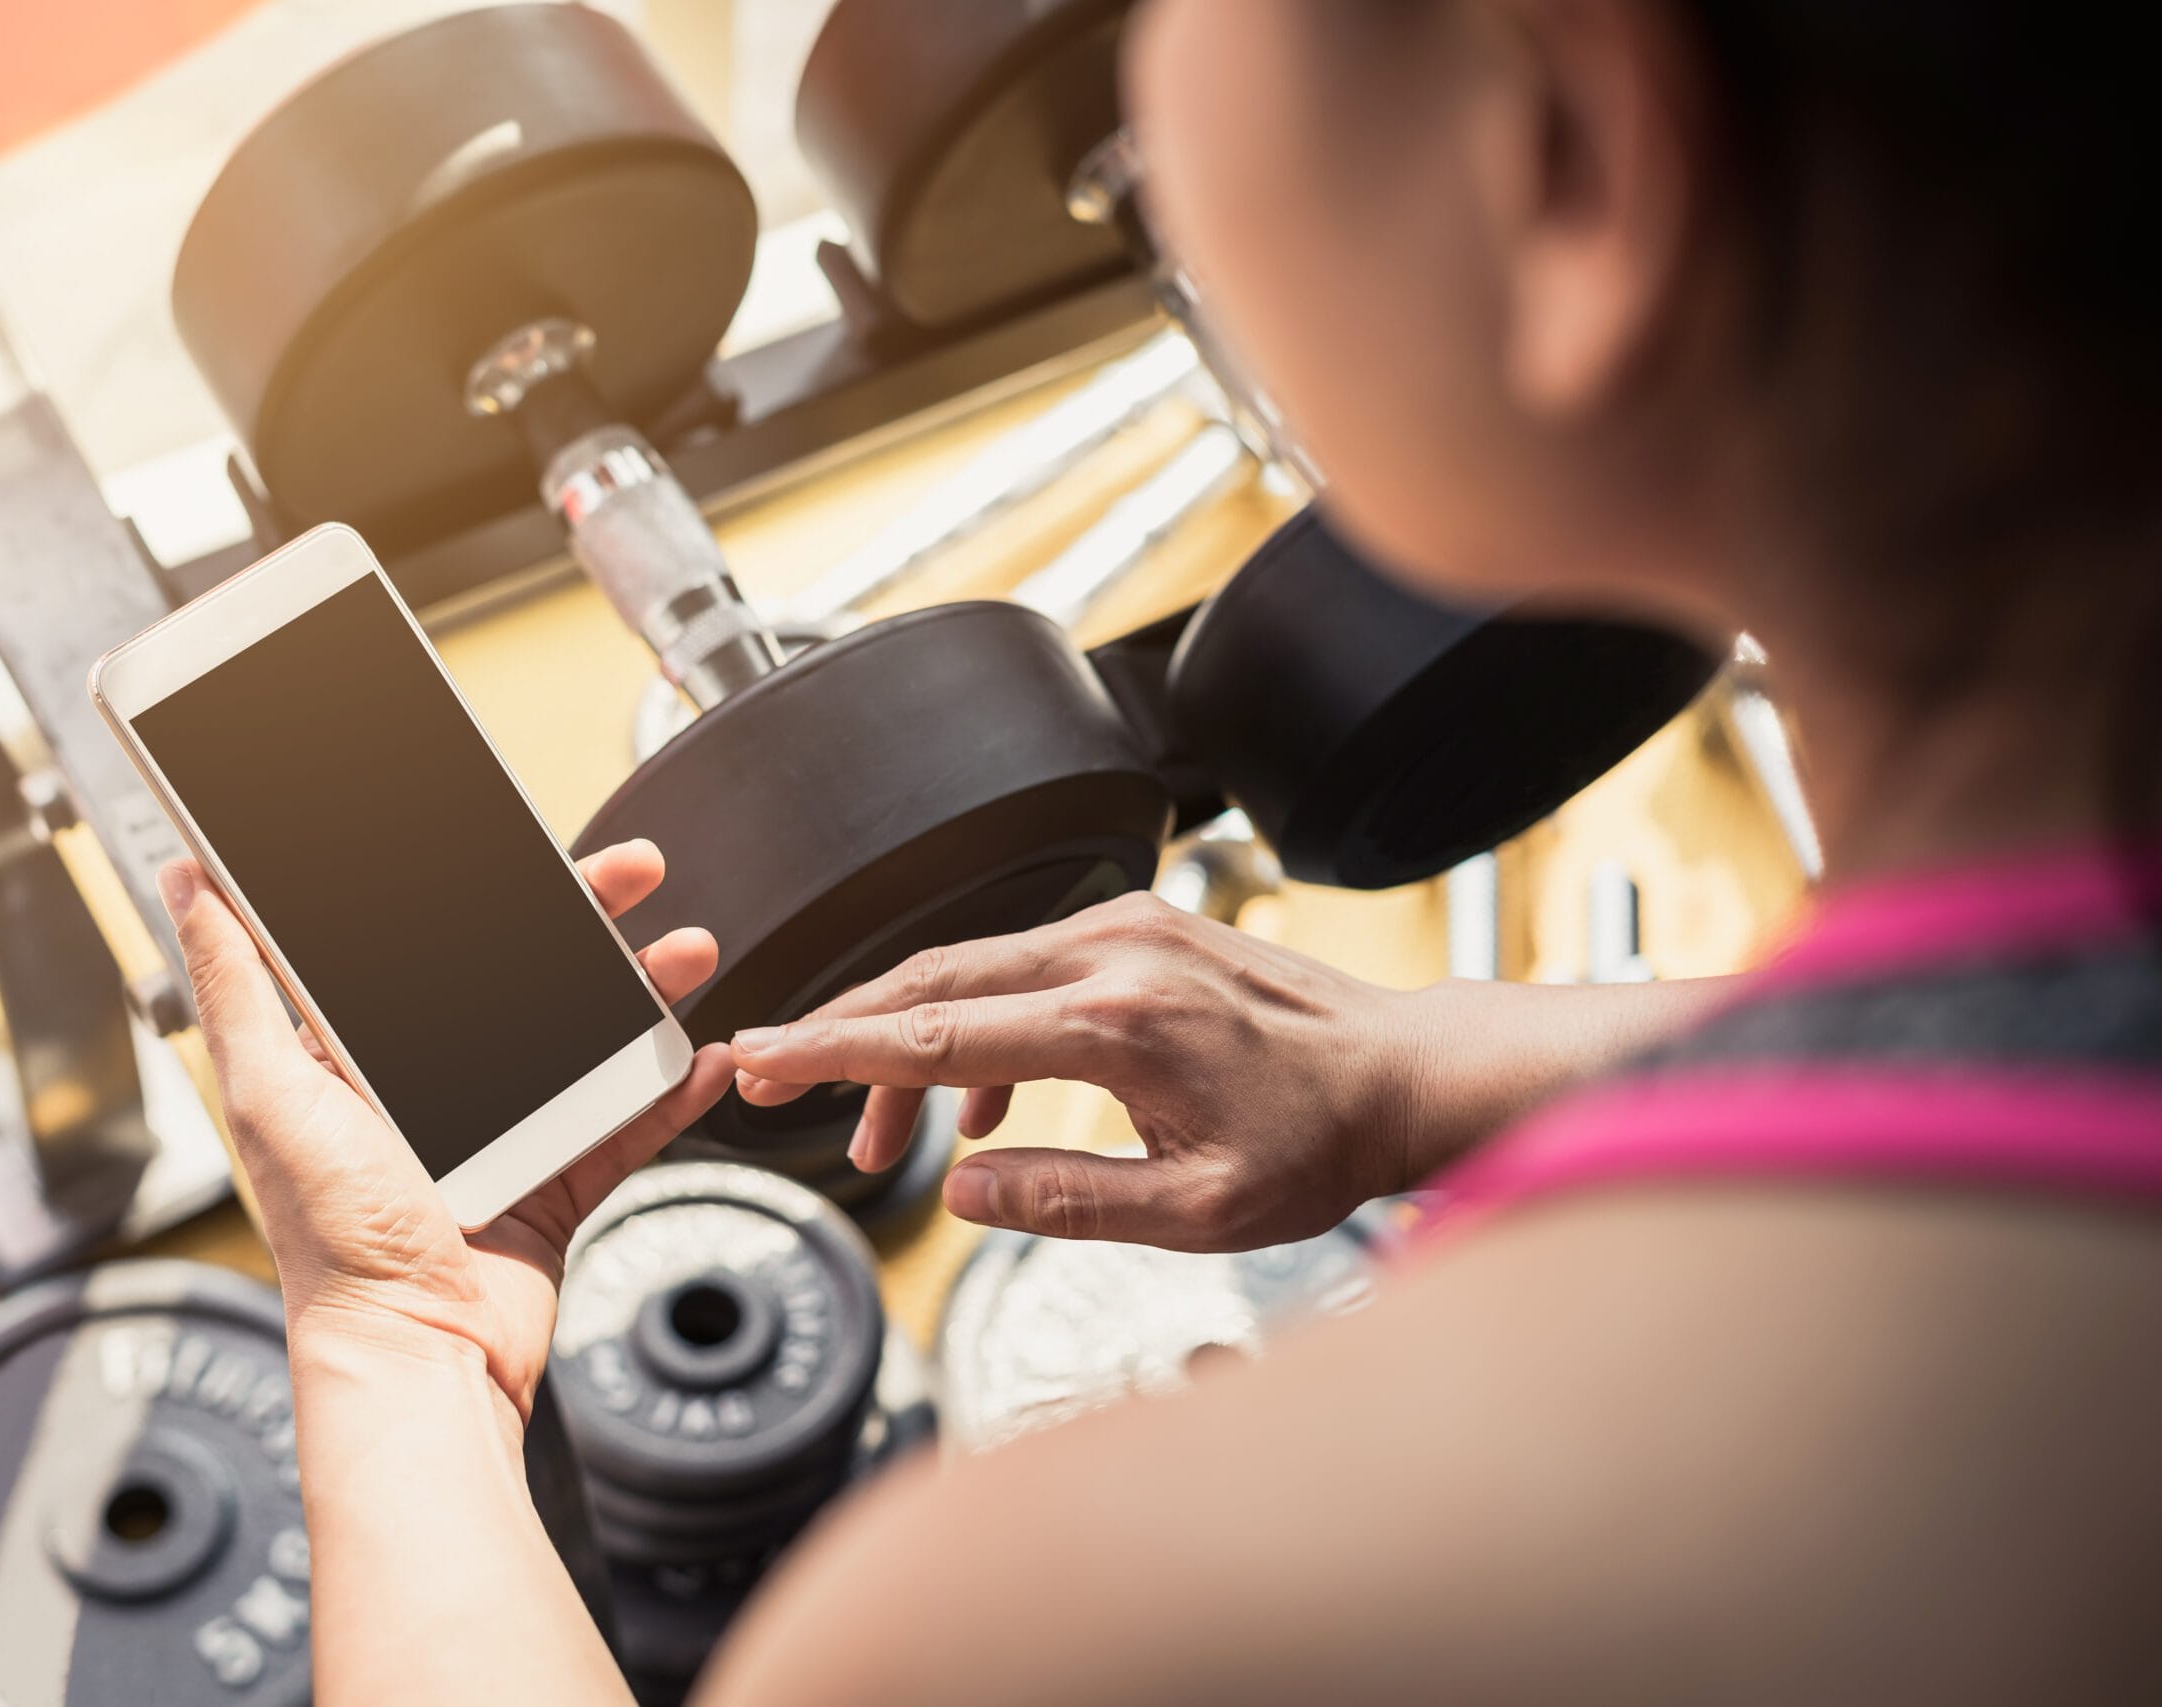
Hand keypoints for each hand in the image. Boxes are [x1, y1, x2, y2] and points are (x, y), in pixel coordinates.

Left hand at [160, 839, 732, 1419]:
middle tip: (635, 872)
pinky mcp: (553, 1183)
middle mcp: (430, 1086)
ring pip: (586, 1036)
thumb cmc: (331, 1245)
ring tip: (688, 952)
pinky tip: (704, 1057)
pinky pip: (624, 1124)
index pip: (429, 943)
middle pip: (523, 975)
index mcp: (357, 1055)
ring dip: (643, 989)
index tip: (527, 845)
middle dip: (585, 919)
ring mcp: (499, 1133)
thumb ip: (237, 986)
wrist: (419, 1357)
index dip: (483, 886)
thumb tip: (186, 882)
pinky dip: (670, 1090)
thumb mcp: (272, 1094)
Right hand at [729, 891, 1424, 1250]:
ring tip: (881, 1141)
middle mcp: (1111, 953)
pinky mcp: (1133, 930)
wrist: (1401, 1075)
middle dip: (838, 1032)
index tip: (760, 1061)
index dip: (834, 1051)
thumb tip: (964, 1191)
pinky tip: (978, 1106)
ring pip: (970, 971)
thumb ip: (1068, 1202)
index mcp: (1118, 1024)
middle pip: (932, 980)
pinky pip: (1019, 968)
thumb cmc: (1316, 1144)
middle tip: (766, 1076)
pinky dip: (975, 1029)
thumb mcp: (1198, 1211)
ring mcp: (1123, 929)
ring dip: (908, 1044)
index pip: (937, 1034)